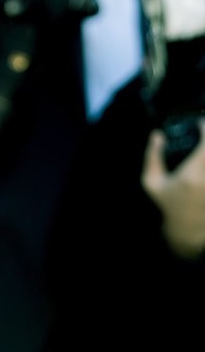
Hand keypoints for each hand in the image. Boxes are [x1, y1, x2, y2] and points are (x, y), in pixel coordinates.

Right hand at [143, 122, 204, 257]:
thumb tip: (157, 135)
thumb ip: (152, 157)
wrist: (187, 228)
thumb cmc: (168, 204)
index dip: (204, 126)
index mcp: (192, 175)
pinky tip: (203, 157)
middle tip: (204, 131)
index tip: (200, 122)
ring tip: (203, 144)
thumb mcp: (152, 182)